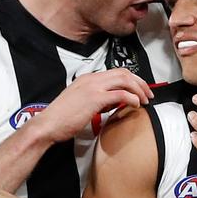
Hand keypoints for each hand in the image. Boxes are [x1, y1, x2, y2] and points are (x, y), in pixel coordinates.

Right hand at [32, 69, 153, 142]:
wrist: (47, 125)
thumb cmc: (62, 118)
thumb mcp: (82, 103)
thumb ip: (98, 99)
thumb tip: (115, 102)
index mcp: (88, 78)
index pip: (116, 72)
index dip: (132, 79)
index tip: (141, 89)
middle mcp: (92, 79)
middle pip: (124, 72)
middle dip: (140, 82)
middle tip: (148, 94)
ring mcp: (93, 87)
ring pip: (124, 80)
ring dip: (139, 89)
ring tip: (145, 100)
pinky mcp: (95, 98)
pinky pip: (120, 94)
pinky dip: (132, 98)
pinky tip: (136, 105)